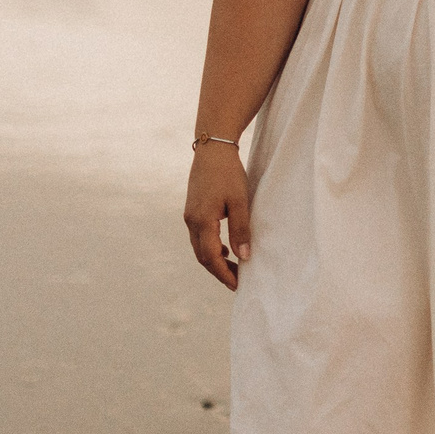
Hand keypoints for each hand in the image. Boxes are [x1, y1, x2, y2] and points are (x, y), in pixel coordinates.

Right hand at [184, 143, 251, 289]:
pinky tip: (225, 247)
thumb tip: (244, 257)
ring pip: (199, 247)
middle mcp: (191, 221)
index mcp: (202, 221)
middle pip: (202, 256)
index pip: (210, 258)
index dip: (223, 274)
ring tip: (234, 267)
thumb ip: (241, 229)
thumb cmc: (228, 173)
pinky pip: (199, 236)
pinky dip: (210, 247)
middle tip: (237, 281)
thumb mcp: (240, 201)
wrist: (212, 148)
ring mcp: (189, 215)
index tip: (237, 285)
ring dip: (214, 260)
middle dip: (219, 271)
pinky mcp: (192, 209)